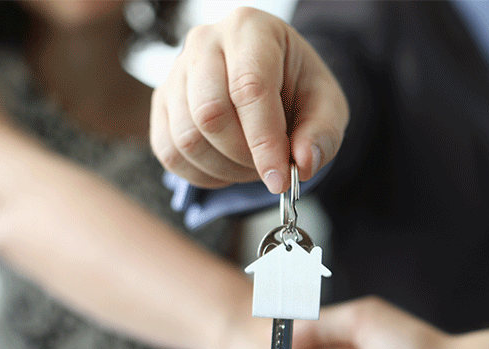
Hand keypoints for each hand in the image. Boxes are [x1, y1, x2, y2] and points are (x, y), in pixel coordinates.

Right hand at [150, 7, 348, 192]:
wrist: (274, 81)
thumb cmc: (298, 88)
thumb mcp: (327, 105)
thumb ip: (322, 134)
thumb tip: (304, 164)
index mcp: (251, 29)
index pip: (249, 88)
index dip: (264, 142)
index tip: (279, 179)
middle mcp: (205, 42)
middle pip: (210, 114)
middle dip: (243, 157)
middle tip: (269, 169)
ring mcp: (176, 71)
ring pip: (186, 138)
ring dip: (224, 169)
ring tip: (251, 165)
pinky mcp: (161, 102)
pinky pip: (169, 152)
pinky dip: (201, 173)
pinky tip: (226, 168)